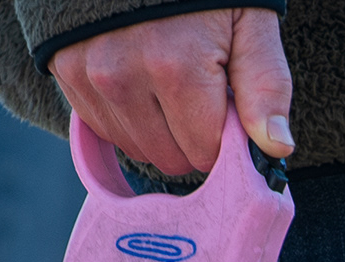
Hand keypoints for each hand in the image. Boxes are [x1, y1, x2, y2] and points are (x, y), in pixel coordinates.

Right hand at [48, 9, 294, 177]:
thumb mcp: (248, 21)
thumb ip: (265, 85)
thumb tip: (276, 147)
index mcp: (176, 67)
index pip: (207, 151)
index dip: (224, 134)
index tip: (225, 101)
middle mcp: (125, 77)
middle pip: (172, 158)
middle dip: (193, 136)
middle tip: (199, 88)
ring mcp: (90, 77)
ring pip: (138, 149)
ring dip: (160, 130)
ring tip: (168, 79)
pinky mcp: (68, 74)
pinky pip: (106, 129)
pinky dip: (128, 117)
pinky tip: (140, 80)